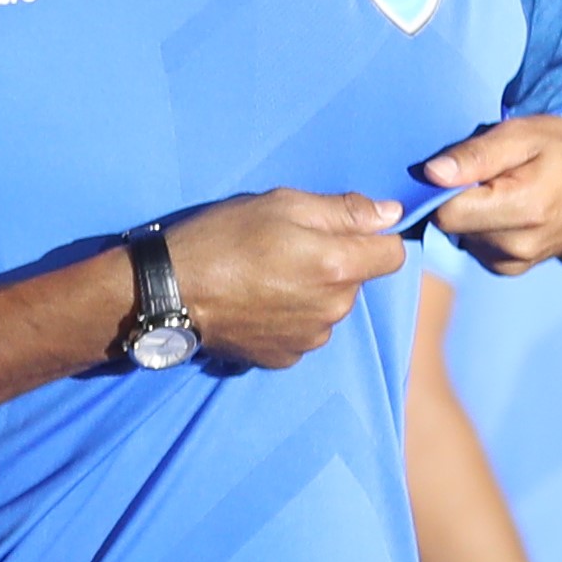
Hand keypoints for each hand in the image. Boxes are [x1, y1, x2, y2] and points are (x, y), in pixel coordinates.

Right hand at [158, 190, 406, 368]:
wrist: (169, 291)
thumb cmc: (222, 238)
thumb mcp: (281, 204)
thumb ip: (343, 210)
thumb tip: (391, 214)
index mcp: (337, 267)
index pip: (392, 254)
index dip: (373, 237)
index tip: (343, 230)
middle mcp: (332, 309)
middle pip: (357, 281)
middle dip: (335, 264)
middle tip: (287, 249)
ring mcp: (309, 339)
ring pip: (330, 308)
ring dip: (312, 293)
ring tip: (267, 278)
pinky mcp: (284, 358)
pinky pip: (304, 332)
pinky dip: (289, 318)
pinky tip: (257, 304)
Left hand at [419, 115, 561, 273]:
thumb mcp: (526, 134)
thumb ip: (477, 155)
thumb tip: (429, 173)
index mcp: (521, 208)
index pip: (445, 210)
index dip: (441, 185)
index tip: (459, 164)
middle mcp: (515, 245)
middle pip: (449, 223)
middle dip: (456, 194)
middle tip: (488, 169)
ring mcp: (514, 261)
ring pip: (459, 235)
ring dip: (470, 209)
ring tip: (502, 185)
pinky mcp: (511, 268)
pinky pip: (473, 245)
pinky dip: (480, 224)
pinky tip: (505, 204)